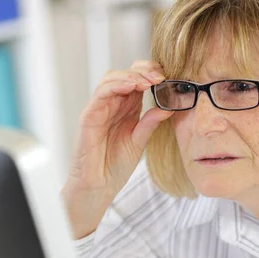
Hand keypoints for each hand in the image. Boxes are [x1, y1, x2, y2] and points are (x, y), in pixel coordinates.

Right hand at [62, 60, 172, 238]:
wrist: (99, 186)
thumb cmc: (115, 166)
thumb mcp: (139, 142)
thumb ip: (151, 123)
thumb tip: (169, 106)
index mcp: (126, 109)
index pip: (137, 81)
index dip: (151, 75)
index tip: (168, 78)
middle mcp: (112, 105)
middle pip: (125, 74)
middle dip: (143, 71)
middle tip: (160, 76)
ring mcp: (99, 109)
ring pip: (111, 79)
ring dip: (131, 75)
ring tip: (148, 80)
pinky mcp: (89, 116)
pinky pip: (100, 93)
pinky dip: (116, 85)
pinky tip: (131, 87)